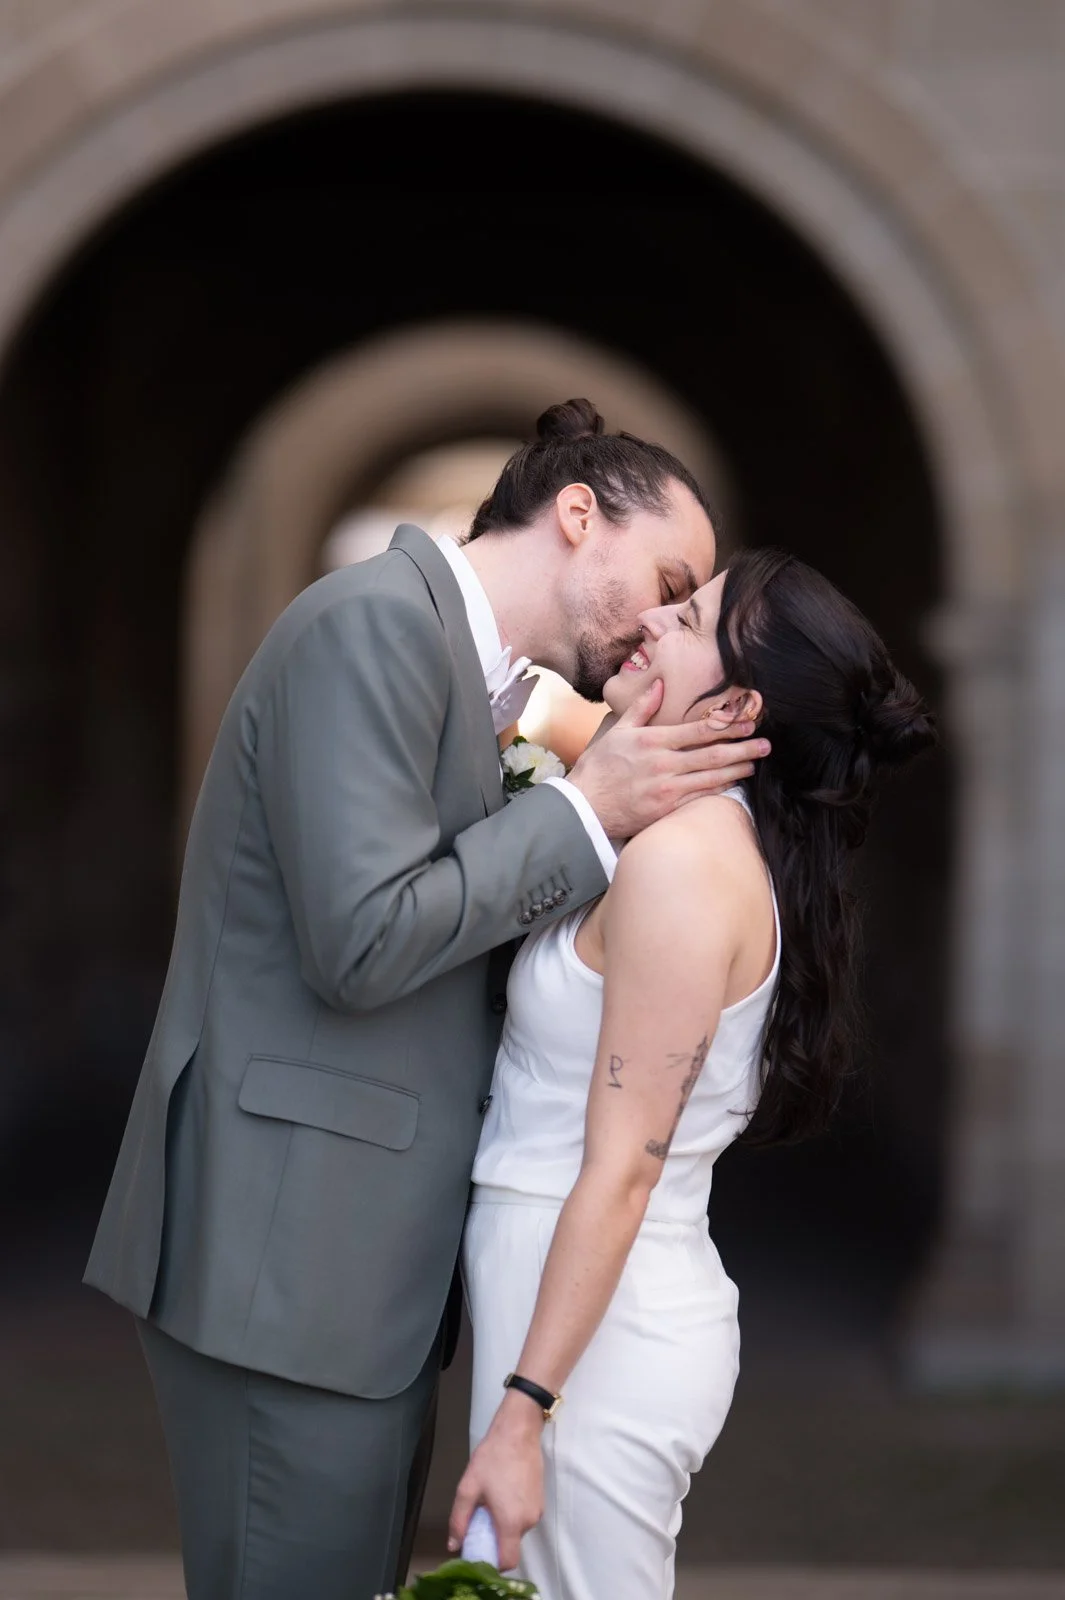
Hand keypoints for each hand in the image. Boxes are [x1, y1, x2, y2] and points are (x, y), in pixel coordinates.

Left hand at [447, 1392, 544, 1571]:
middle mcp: (529, 1521)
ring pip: (516, 1530)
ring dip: (502, 1524)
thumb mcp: (468, 1488)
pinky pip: (523, 1517)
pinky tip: (501, 1494)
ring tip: (489, 1501)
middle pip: (510, 1545)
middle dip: (493, 1539)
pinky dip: (511, 1514)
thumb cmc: (493, 1458)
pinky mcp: (540, 1499)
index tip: (479, 1550)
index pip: (508, 1561)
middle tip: (478, 1519)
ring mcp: (537, 1510)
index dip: (493, 1563)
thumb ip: (459, 1520)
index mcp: (511, 1522)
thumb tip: (453, 1545)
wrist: (518, 1431)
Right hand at [567, 678, 770, 838]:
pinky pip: (701, 797)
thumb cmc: (599, 768)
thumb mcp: (617, 731)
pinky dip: (720, 789)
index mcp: (653, 741)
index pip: (699, 731)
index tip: (747, 721)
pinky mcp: (668, 809)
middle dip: (742, 747)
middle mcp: (664, 764)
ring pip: (712, 776)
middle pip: (713, 754)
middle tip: (765, 743)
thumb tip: (660, 684)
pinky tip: (734, 783)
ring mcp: (668, 788)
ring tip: (755, 762)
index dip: (727, 725)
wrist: (585, 806)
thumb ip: (641, 708)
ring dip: (737, 768)